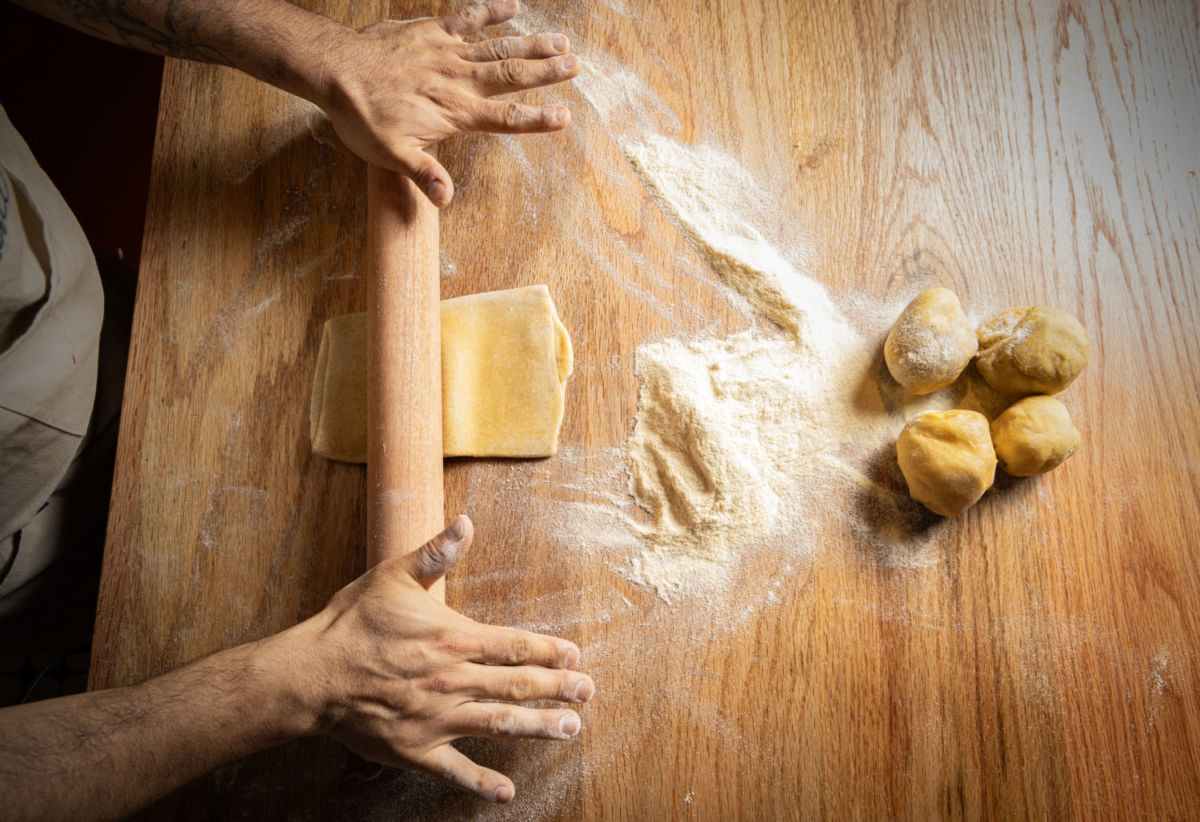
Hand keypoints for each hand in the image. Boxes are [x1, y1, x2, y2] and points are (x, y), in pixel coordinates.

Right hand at [296, 515, 592, 802]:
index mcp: (454, 639)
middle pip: (519, 685)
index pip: (516, 645)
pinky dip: (482, 784)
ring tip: (569, 729)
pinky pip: (456, 770)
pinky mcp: (416, 750)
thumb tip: (466, 521)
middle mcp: (454, 681)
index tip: (574, 655)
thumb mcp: (394, 576)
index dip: (550, 650)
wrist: (310, 675)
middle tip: (587, 692)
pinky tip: (507, 794)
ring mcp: (437, 719)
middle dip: (558, 688)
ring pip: (500, 725)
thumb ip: (435, 553)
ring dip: (538, 727)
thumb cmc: (352, 623)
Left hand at [317, 0, 580, 206]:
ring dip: (530, 43)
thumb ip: (423, 174)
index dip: (537, 120)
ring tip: (560, 41)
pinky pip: (468, 17)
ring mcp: (447, 52)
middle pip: (512, 76)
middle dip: (546, 72)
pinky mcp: (432, 31)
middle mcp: (458, 80)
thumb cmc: (362, 116)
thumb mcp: (391, 155)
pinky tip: (513, 5)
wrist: (335, 70)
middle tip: (576, 65)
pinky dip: (491, 10)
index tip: (564, 117)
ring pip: (498, 47)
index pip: (505, 119)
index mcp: (455, 113)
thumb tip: (447, 199)